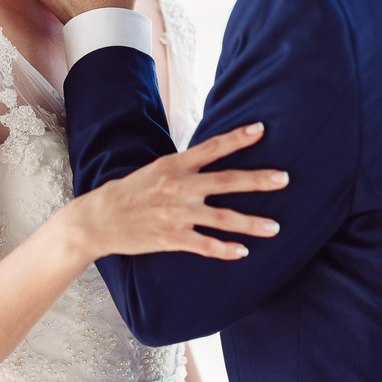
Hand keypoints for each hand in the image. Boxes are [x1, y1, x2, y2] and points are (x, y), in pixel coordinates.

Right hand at [65, 123, 289, 261]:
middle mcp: (178, 187)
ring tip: (275, 227)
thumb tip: (212, 158)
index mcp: (173, 166)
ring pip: (222, 218)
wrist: (98, 220)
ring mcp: (175, 214)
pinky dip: (225, 249)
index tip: (261, 129)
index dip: (237, 138)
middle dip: (258, 180)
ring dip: (251, 223)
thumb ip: (184, 167)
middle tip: (284, 178)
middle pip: (226, 181)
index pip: (211, 148)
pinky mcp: (170, 238)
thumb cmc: (128, 192)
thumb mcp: (155, 170)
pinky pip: (204, 245)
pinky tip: (243, 252)